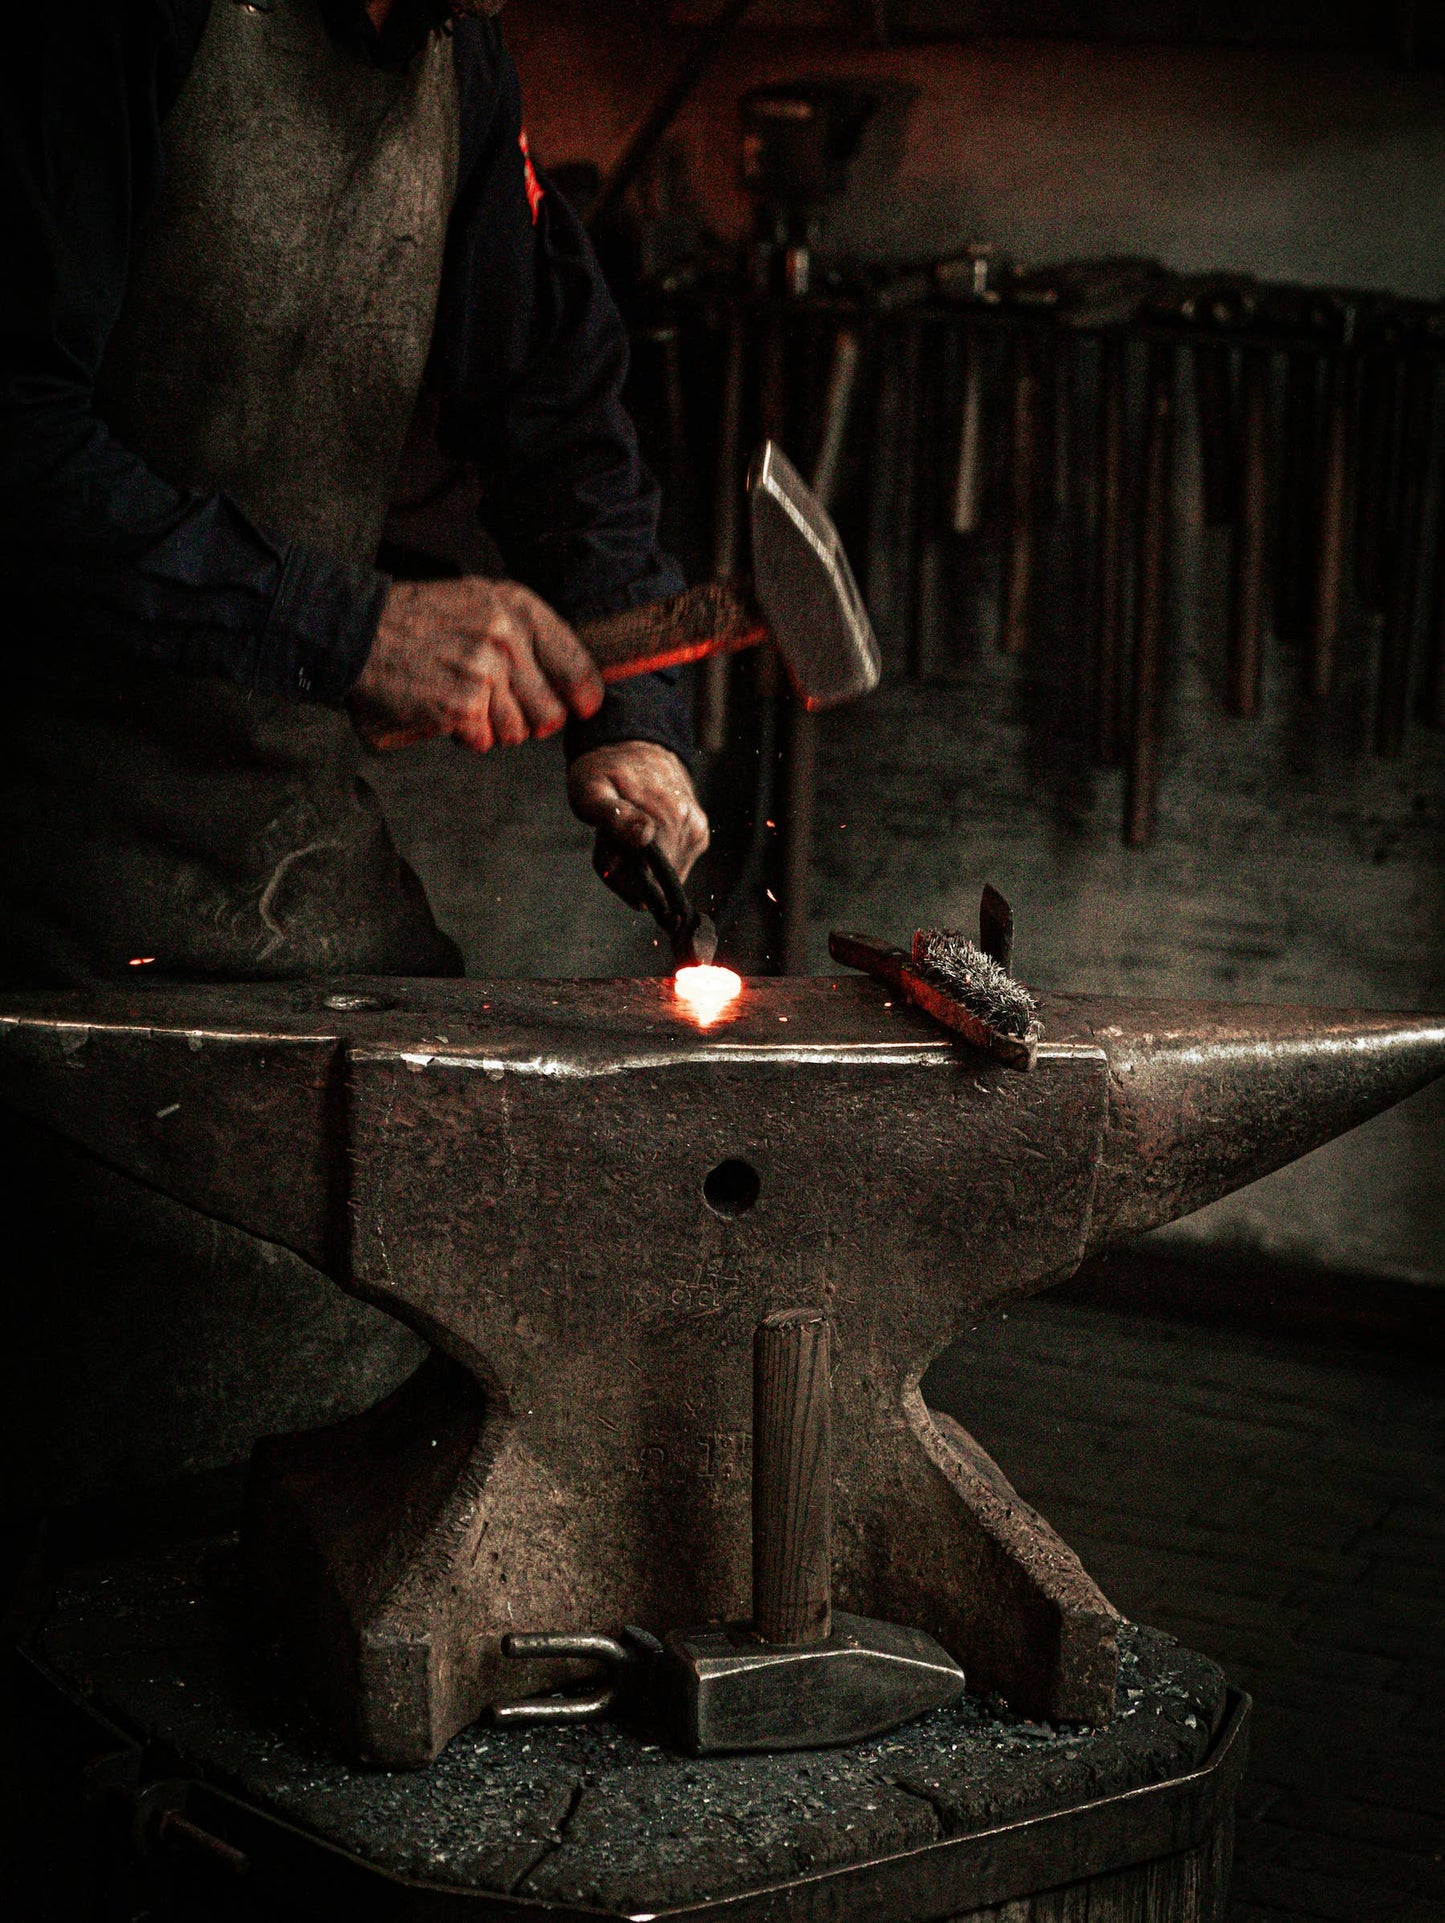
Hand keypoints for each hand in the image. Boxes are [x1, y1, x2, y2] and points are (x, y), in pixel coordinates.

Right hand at [350, 578, 603, 751]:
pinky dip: (465, 735)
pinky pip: (484, 741)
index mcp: (518, 607)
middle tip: (499, 707)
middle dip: (529, 720)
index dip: (582, 697)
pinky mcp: (461, 704)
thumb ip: (526, 634)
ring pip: (518, 732)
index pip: (578, 667)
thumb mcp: (480, 603)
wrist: (358, 631)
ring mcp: (484, 671)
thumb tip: (574, 682)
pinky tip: (444, 710)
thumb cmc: (418, 620)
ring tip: (463, 700)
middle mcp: (506, 636)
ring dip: (493, 728)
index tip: (579, 706)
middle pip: (551, 712)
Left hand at [568, 742, 709, 883]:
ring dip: (639, 862)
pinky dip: (652, 856)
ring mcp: (697, 833)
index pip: (645, 888)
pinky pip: (673, 864)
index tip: (606, 849)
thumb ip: (613, 817)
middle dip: (627, 869)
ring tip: (623, 830)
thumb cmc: (604, 771)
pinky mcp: (699, 834)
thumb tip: (644, 837)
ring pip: (664, 876)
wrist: (632, 746)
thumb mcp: (592, 790)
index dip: (619, 876)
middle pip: (655, 884)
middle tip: (610, 836)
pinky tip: (639, 831)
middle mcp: (690, 830)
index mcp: (666, 822)